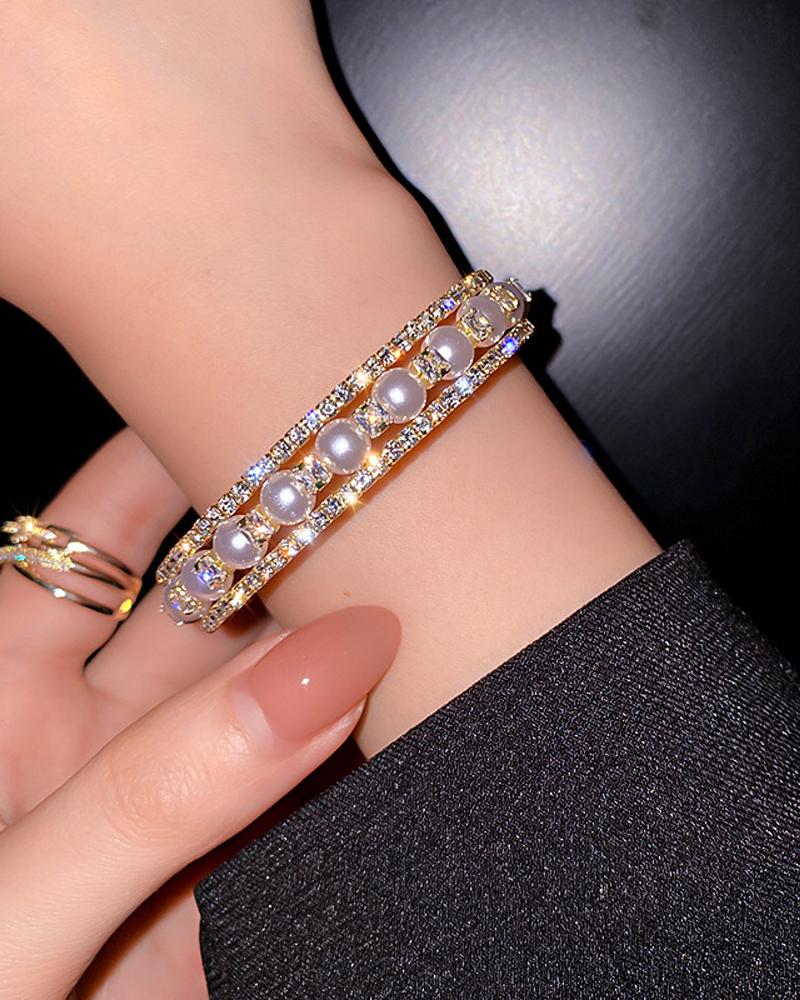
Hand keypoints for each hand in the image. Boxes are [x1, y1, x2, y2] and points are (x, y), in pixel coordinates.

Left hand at [0, 429, 399, 998]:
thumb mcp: (13, 907)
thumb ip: (158, 795)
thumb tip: (322, 670)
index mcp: (5, 699)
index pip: (98, 533)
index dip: (171, 455)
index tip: (256, 393)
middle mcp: (101, 739)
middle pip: (218, 599)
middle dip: (295, 541)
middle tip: (381, 480)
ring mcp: (186, 809)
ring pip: (288, 690)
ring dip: (351, 642)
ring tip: (428, 575)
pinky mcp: (249, 891)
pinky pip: (330, 795)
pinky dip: (381, 754)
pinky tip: (429, 706)